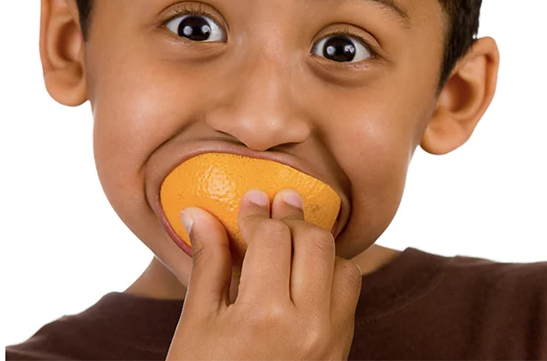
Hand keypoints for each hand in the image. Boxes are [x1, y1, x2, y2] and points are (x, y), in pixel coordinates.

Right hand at [167, 189, 361, 360]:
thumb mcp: (196, 324)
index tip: (249, 201)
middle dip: (291, 219)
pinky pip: (350, 295)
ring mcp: (331, 340)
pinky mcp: (342, 350)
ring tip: (289, 244)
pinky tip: (303, 275)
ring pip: (343, 264)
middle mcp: (307, 325)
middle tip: (272, 208)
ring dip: (318, 247)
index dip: (258, 212)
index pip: (271, 237)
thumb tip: (200, 213)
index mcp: (263, 316)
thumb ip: (208, 263)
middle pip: (314, 241)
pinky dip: (332, 274)